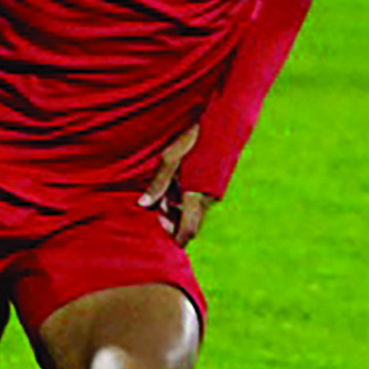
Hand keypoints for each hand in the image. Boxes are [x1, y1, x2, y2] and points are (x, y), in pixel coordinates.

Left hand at [139, 123, 215, 243]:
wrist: (225, 122)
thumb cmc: (195, 138)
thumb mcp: (170, 158)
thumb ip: (158, 184)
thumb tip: (143, 204)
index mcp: (196, 196)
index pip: (188, 230)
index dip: (176, 241)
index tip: (165, 246)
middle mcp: (208, 198)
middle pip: (189, 222)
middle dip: (172, 221)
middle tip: (156, 208)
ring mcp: (214, 191)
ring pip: (193, 210)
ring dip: (178, 207)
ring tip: (164, 191)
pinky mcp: (216, 182)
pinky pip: (199, 198)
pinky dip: (186, 197)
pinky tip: (177, 181)